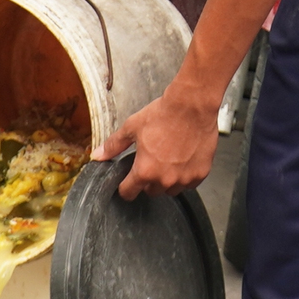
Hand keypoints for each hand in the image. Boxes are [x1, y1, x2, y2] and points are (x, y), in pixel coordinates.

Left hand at [100, 87, 220, 197]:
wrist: (192, 106)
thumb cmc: (164, 115)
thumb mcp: (132, 127)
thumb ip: (113, 145)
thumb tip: (98, 155)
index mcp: (145, 170)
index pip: (129, 192)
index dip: (125, 186)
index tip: (128, 181)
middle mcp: (164, 179)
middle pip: (151, 192)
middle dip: (148, 180)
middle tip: (151, 161)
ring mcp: (184, 178)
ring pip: (171, 190)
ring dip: (167, 180)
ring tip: (168, 160)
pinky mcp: (200, 174)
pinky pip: (189, 184)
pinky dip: (185, 176)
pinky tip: (183, 159)